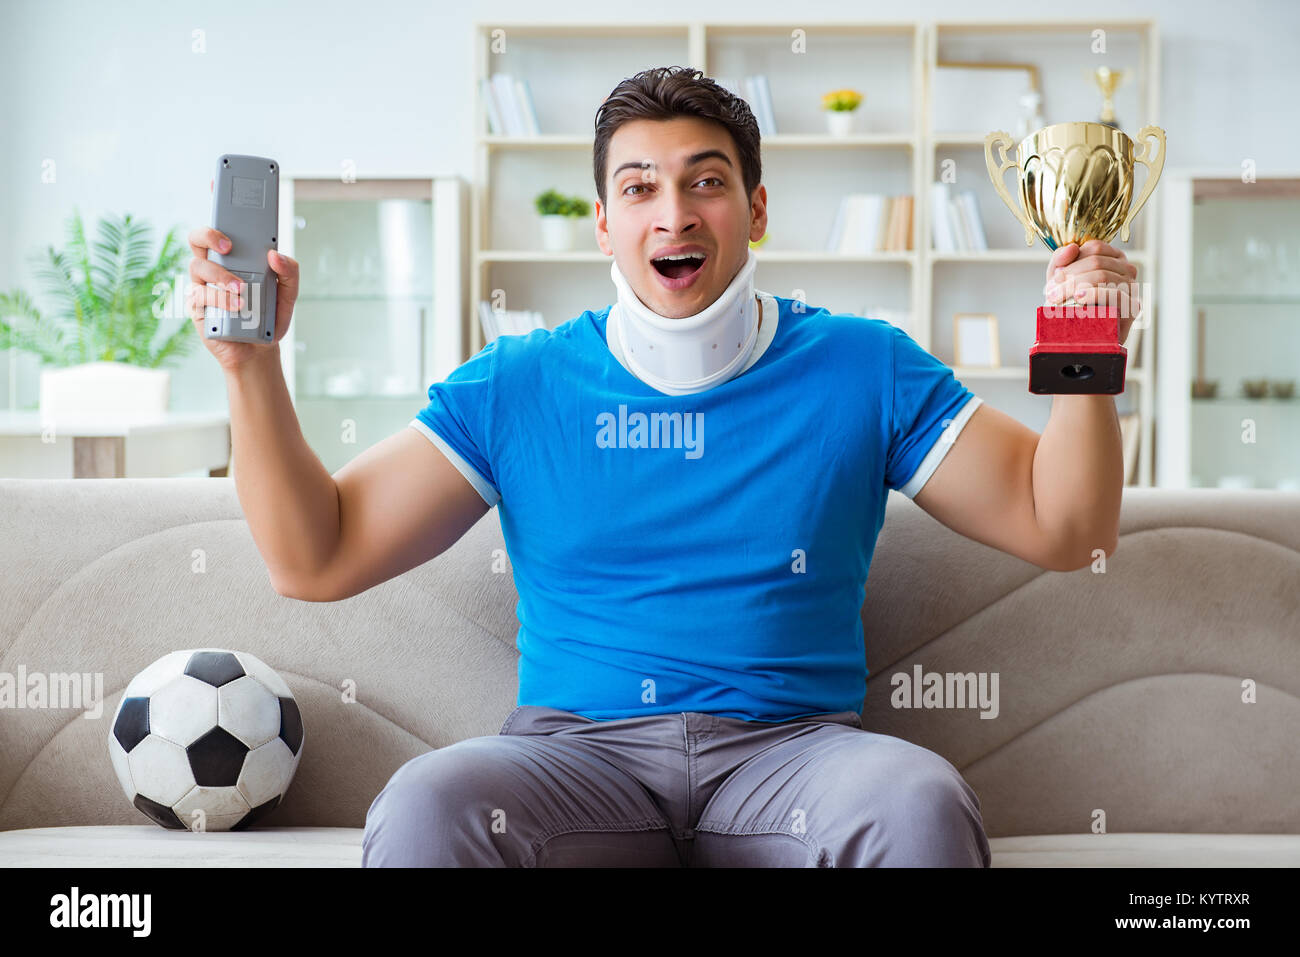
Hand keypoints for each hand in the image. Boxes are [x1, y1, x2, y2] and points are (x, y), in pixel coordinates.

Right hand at [186, 179, 299, 372]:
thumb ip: (290, 272)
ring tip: (242, 292)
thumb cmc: (270, 315)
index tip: (217, 180)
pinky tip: (236, 307)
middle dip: (210, 234)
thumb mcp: (289, 294)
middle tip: (229, 245)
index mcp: (237, 255)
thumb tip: (275, 253)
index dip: (218, 199)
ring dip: (221, 277)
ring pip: (198, 266)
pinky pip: (199, 294)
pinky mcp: (197, 306)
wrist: (258, 349)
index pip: (224, 223)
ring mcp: (203, 284)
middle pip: (199, 237)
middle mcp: (216, 264)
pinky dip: (219, 300)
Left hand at [1044, 239, 1140, 345]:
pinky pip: (1115, 294)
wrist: (1078, 339)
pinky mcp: (1132, 308)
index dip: (1071, 261)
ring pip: (1103, 275)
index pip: (1095, 247)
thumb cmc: (1070, 306)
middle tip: (1051, 293)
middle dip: (1069, 276)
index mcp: (1112, 259)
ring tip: (1057, 299)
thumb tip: (1072, 247)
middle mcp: (1126, 271)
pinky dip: (1093, 294)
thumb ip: (1061, 260)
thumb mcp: (1060, 280)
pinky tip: (1078, 299)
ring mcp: (1131, 288)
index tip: (1054, 279)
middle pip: (1096, 261)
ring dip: (1074, 286)